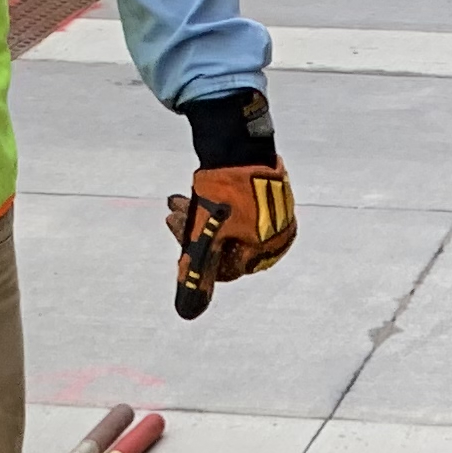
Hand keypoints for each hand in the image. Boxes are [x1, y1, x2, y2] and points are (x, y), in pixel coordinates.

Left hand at [167, 162, 296, 317]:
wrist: (236, 141)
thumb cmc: (225, 195)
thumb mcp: (206, 237)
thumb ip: (198, 273)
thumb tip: (188, 311)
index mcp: (271, 248)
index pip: (227, 266)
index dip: (197, 257)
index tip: (177, 239)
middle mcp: (278, 232)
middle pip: (225, 243)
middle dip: (193, 231)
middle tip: (173, 214)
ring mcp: (273, 209)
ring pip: (227, 221)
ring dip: (199, 214)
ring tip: (177, 200)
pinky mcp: (264, 187)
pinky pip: (235, 204)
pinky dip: (213, 202)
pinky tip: (193, 192)